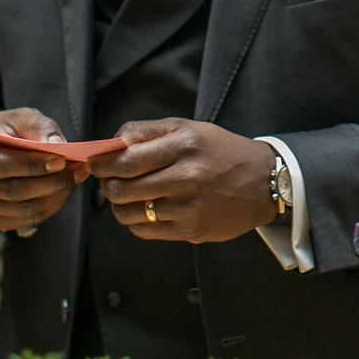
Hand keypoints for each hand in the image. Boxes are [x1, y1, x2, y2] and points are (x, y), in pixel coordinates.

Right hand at [0, 109, 89, 232]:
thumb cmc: (5, 129)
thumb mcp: (21, 117)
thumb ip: (39, 127)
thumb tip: (57, 146)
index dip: (32, 165)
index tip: (62, 159)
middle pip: (10, 191)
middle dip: (50, 183)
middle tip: (78, 172)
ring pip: (18, 210)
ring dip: (53, 197)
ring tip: (74, 181)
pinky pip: (20, 222)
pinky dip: (46, 210)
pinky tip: (61, 194)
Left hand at [88, 119, 275, 243]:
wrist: (263, 182)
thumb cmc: (220, 151)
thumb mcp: (189, 128)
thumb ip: (148, 131)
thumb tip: (112, 143)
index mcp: (184, 145)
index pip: (126, 160)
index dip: (102, 164)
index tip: (95, 163)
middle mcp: (187, 176)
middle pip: (122, 189)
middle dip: (106, 185)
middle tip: (107, 181)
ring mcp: (189, 207)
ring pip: (129, 213)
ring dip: (118, 205)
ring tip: (124, 196)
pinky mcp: (192, 230)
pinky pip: (145, 230)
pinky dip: (135, 221)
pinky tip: (142, 210)